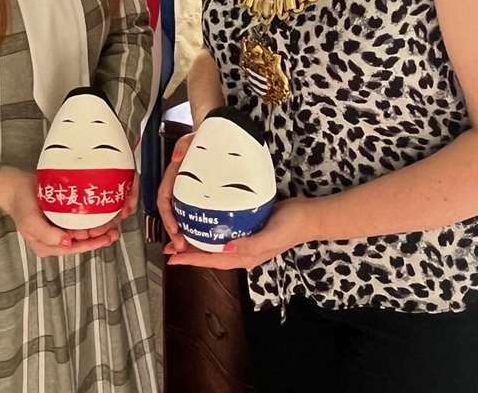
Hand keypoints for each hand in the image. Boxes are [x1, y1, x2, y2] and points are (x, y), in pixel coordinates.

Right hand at [0, 166, 122, 258]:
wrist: (15, 186)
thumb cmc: (21, 205)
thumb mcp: (30, 222)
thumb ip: (46, 235)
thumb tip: (67, 244)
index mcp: (48, 246)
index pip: (75, 248)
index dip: (93, 244)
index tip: (107, 237)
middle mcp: (56, 238)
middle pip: (82, 240)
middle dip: (100, 236)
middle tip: (116, 228)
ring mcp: (60, 226)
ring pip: (84, 230)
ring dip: (99, 226)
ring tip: (115, 221)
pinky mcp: (63, 214)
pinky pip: (81, 218)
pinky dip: (93, 216)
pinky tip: (104, 211)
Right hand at [156, 130, 193, 254]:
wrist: (212, 134)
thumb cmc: (201, 138)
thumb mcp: (192, 138)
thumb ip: (184, 145)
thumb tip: (177, 157)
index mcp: (172, 176)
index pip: (164, 198)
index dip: (166, 216)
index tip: (174, 229)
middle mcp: (177, 185)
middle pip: (170, 212)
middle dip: (173, 232)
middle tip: (181, 247)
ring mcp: (186, 191)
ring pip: (180, 215)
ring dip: (182, 232)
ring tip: (188, 248)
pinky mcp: (198, 194)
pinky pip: (192, 212)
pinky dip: (193, 226)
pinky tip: (200, 236)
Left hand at [165, 197, 313, 270]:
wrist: (308, 216)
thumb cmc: (291, 226)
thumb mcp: (271, 236)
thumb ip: (250, 245)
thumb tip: (224, 249)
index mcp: (246, 256)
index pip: (213, 261)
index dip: (192, 260)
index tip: (172, 258)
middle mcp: (242, 251)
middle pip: (210, 256)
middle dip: (189, 253)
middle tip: (169, 247)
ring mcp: (245, 240)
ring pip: (216, 246)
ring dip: (197, 243)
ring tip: (180, 237)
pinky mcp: (248, 228)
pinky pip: (225, 233)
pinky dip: (211, 232)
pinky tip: (204, 223)